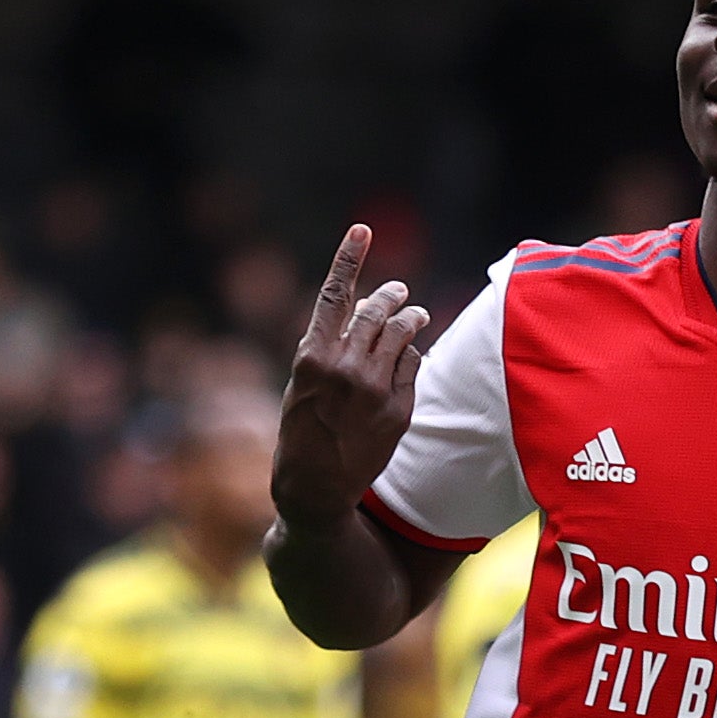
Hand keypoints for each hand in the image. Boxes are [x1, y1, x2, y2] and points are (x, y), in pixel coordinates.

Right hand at [273, 225, 432, 530]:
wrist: (315, 487)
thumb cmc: (303, 432)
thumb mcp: (301, 384)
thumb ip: (328, 346)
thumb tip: (364, 308)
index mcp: (312, 357)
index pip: (334, 294)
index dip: (349, 258)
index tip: (361, 230)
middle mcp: (344, 368)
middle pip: (377, 310)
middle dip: (392, 294)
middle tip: (400, 291)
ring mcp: (374, 389)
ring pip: (402, 333)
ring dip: (411, 317)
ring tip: (415, 314)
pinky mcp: (397, 410)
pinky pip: (412, 364)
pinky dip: (410, 354)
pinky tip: (407, 356)